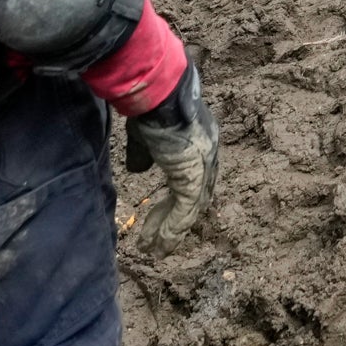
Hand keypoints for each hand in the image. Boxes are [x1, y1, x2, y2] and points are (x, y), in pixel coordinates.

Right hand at [122, 60, 217, 243]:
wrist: (158, 95)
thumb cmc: (151, 108)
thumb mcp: (146, 136)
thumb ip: (144, 155)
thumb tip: (138, 170)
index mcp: (200, 144)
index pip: (194, 181)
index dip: (178, 202)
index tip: (162, 218)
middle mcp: (207, 156)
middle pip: (195, 199)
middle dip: (174, 222)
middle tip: (159, 243)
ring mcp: (202, 166)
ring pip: (190, 209)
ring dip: (170, 232)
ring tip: (154, 251)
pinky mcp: (192, 175)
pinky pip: (185, 209)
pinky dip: (172, 228)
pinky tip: (160, 243)